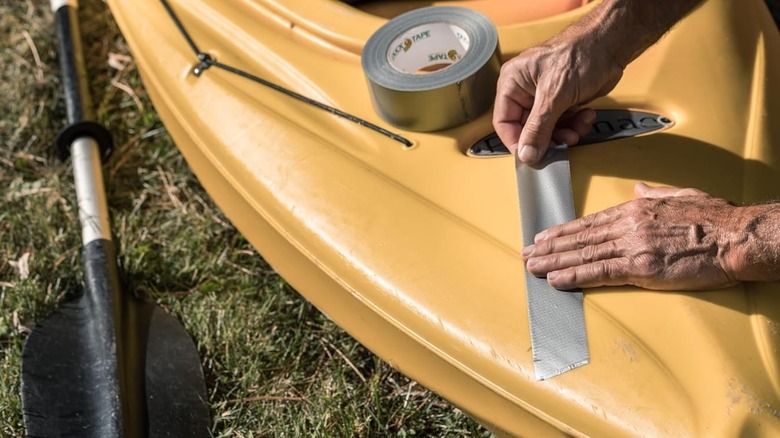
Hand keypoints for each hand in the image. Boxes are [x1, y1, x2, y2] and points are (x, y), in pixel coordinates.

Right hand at [492, 26, 623, 162]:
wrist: (611, 44)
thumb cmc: (580, 53)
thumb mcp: (554, 96)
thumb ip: (538, 128)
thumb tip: (526, 154)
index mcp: (512, 83)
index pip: (504, 122)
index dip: (517, 142)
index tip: (531, 156)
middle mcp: (525, 90)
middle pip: (527, 129)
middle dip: (548, 137)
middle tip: (562, 143)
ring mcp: (544, 96)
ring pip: (547, 129)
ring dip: (565, 133)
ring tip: (577, 128)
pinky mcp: (562, 100)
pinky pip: (563, 123)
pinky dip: (576, 124)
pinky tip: (586, 115)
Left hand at [521, 183, 741, 290]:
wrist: (737, 237)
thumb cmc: (716, 218)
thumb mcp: (681, 194)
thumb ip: (654, 194)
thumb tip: (638, 189)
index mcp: (636, 208)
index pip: (591, 222)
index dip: (564, 231)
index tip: (545, 237)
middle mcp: (628, 225)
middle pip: (580, 238)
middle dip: (550, 247)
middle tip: (527, 253)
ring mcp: (633, 246)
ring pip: (583, 254)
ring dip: (554, 262)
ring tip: (533, 267)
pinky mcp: (641, 268)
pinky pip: (600, 272)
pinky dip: (575, 276)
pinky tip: (557, 279)